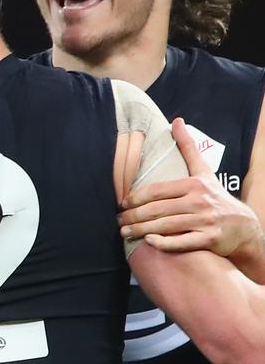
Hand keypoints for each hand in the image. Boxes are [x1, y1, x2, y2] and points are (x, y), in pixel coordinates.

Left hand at [119, 118, 262, 256]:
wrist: (245, 226)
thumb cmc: (217, 198)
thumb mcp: (204, 171)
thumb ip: (188, 147)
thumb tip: (176, 121)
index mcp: (194, 184)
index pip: (158, 190)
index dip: (137, 197)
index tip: (122, 202)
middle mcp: (199, 202)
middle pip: (158, 209)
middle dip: (134, 216)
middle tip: (118, 220)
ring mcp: (204, 221)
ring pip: (166, 226)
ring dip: (141, 230)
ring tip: (125, 232)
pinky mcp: (208, 240)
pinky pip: (181, 242)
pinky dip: (164, 242)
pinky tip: (149, 241)